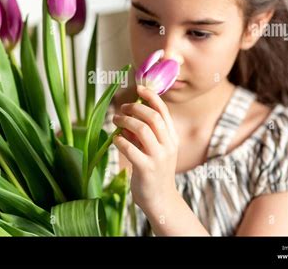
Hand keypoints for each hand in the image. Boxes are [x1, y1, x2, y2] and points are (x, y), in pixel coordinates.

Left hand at [112, 85, 179, 213]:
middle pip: (153, 117)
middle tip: (122, 108)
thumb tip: (127, 117)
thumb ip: (144, 134)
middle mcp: (168, 146)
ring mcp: (158, 158)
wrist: (161, 200)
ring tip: (115, 120)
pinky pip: (130, 149)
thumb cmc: (154, 171)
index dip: (151, 97)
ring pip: (142, 130)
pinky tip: (115, 139)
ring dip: (126, 121)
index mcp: (172, 138)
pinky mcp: (146, 169)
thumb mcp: (155, 150)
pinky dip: (120, 140)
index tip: (139, 88)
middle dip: (135, 108)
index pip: (163, 111)